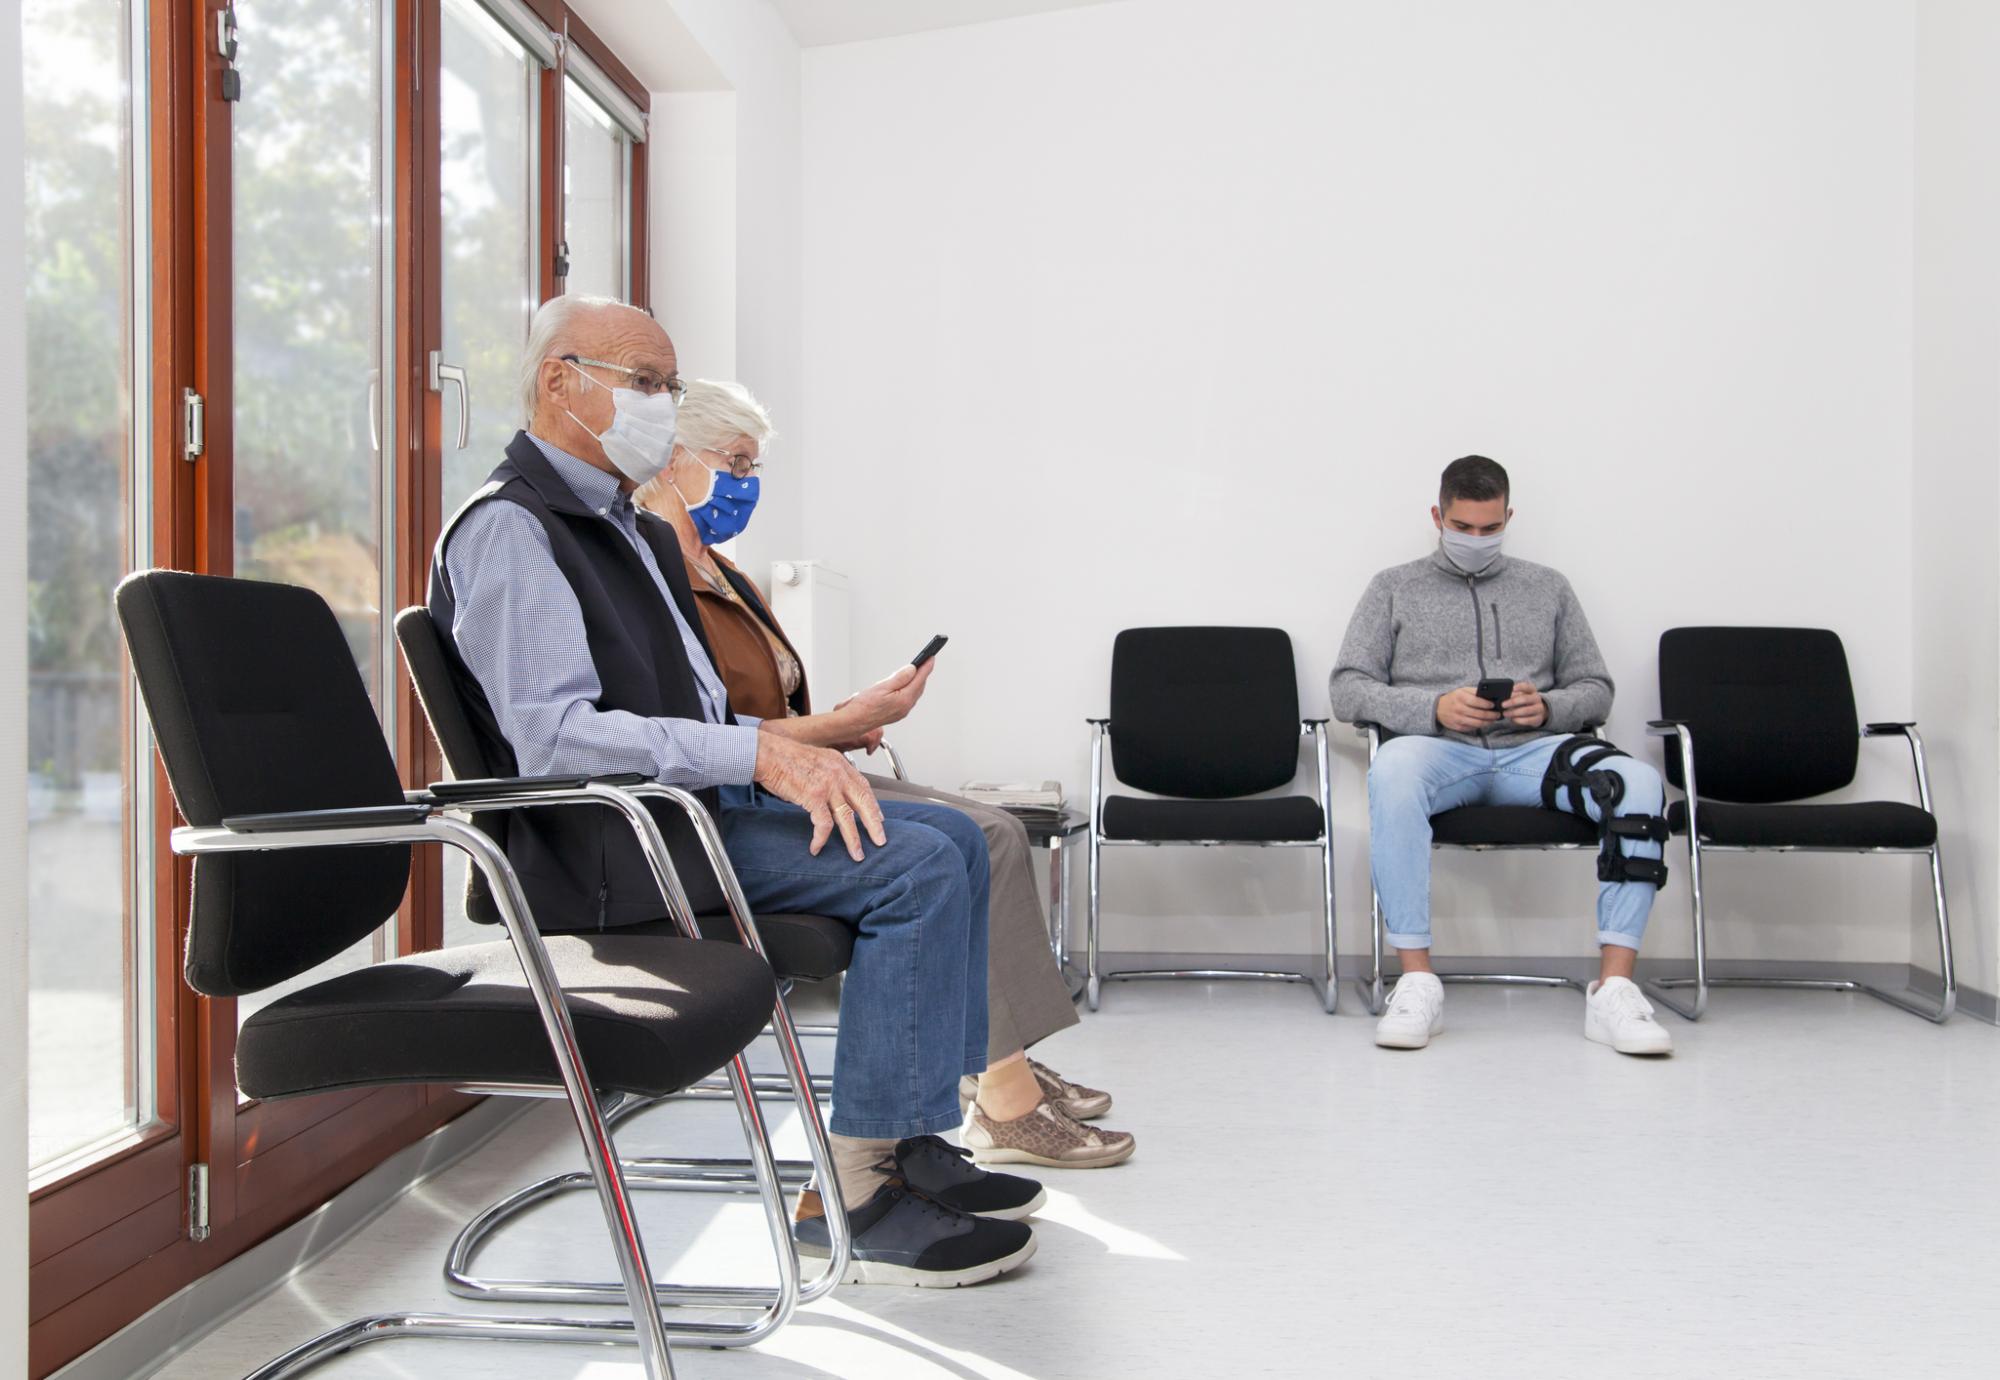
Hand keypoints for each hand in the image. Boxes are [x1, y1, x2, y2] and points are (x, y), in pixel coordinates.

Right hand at [752, 732, 886, 859]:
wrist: (767, 754)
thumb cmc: (784, 757)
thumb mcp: (816, 759)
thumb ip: (829, 773)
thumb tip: (833, 792)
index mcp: (840, 764)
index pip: (864, 787)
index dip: (873, 805)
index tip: (880, 818)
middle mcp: (838, 774)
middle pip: (864, 803)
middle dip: (874, 824)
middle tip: (881, 840)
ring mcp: (828, 785)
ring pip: (847, 818)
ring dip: (853, 839)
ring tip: (857, 854)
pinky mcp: (814, 797)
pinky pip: (824, 825)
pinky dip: (821, 839)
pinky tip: (816, 848)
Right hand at [832, 658, 935, 736]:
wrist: (854, 721)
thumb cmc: (864, 706)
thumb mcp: (882, 686)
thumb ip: (899, 678)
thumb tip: (912, 669)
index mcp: (904, 699)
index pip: (919, 679)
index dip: (926, 667)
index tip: (931, 657)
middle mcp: (905, 707)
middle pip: (919, 686)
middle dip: (923, 673)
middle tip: (925, 661)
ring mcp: (902, 711)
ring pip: (915, 693)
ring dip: (917, 681)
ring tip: (917, 670)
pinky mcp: (897, 713)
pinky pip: (909, 698)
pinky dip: (911, 688)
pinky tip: (906, 684)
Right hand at [1436, 686, 1502, 733]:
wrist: (1438, 709)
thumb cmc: (1454, 698)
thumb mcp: (1462, 691)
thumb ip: (1475, 692)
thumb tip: (1490, 695)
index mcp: (1460, 697)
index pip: (1476, 701)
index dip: (1487, 704)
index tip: (1494, 705)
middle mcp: (1458, 708)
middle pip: (1479, 714)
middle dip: (1491, 715)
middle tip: (1498, 714)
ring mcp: (1458, 719)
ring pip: (1477, 723)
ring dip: (1488, 722)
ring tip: (1494, 719)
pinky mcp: (1458, 727)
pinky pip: (1472, 728)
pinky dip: (1480, 726)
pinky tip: (1485, 722)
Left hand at [1502, 682, 1547, 727]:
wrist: (1538, 711)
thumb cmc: (1524, 701)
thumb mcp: (1521, 695)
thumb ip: (1514, 694)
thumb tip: (1502, 697)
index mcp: (1532, 690)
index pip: (1526, 686)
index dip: (1518, 687)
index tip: (1511, 689)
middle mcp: (1537, 698)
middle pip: (1525, 699)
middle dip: (1512, 702)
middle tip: (1503, 705)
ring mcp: (1539, 708)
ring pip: (1526, 710)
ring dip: (1513, 712)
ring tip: (1505, 713)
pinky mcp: (1538, 718)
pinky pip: (1527, 720)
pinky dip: (1518, 720)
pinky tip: (1512, 719)